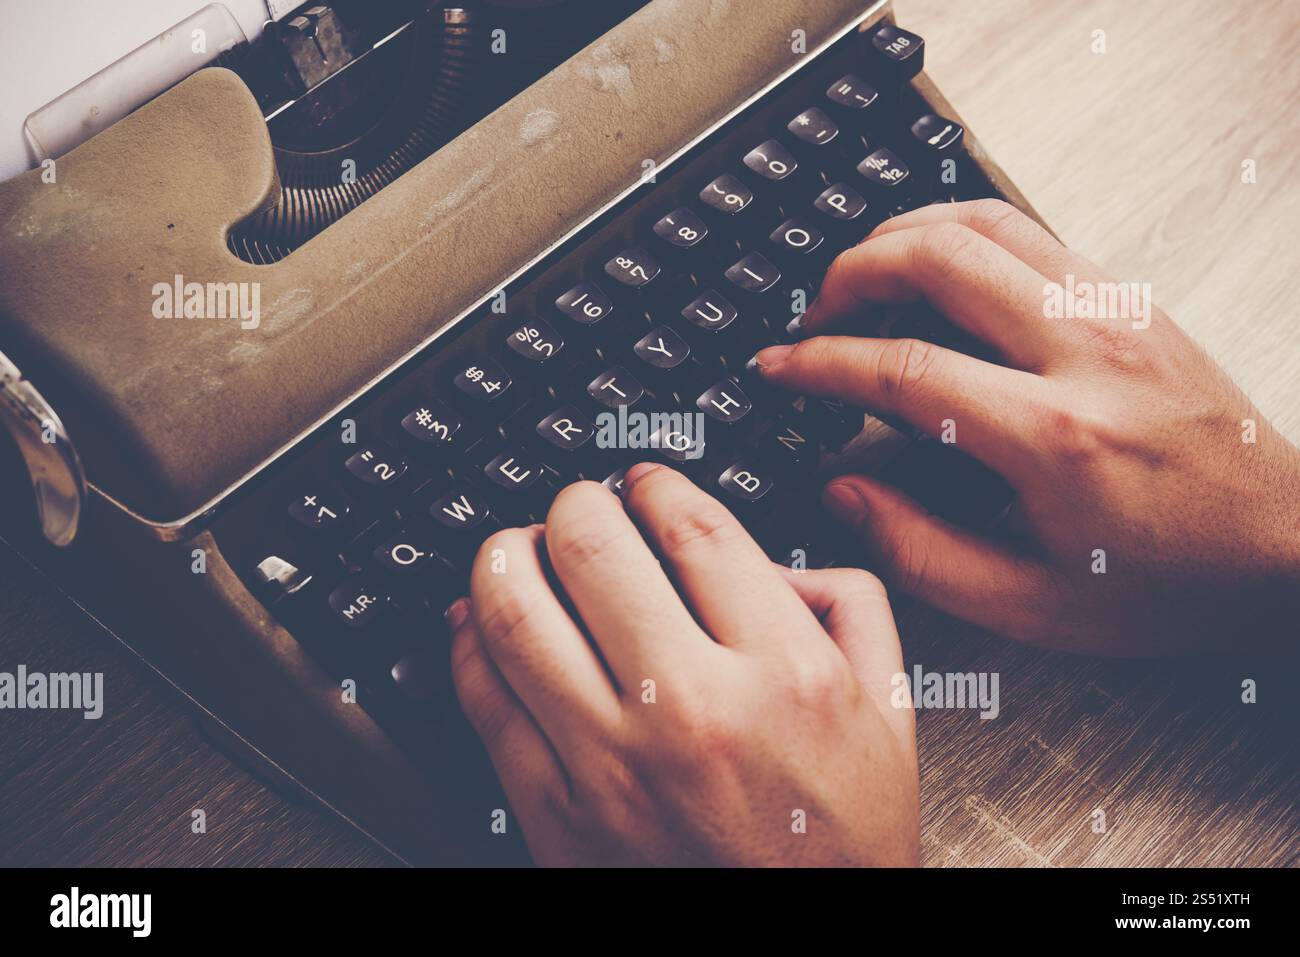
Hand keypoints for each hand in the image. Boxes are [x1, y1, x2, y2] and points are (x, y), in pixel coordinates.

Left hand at [447, 464, 916, 865]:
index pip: (695, 530)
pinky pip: (485, 701)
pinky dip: (467, 643)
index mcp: (785, 671)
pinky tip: (478, 623)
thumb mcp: (891, 714)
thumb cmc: (840, 844)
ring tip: (515, 548)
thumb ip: (852, 605)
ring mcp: (614, 765)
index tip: (643, 482)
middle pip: (592, 549)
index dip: (656, 483)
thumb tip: (772, 553)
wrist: (800, 949)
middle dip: (574, 503)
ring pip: (516, 615)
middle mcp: (692, 710)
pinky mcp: (557, 815)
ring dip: (503, 557)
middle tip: (577, 505)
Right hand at [751, 200, 1299, 655]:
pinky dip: (959, 235)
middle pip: (936, 257)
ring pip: (981, 220)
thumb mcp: (1028, 602)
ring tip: (861, 282)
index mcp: (1054, 436)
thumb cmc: (1167, 580)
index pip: (903, 366)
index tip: (780, 366)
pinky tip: (933, 272)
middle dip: (849, 274)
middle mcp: (1085, 352)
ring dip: (900, 237)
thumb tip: (843, 488)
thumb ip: (918, 549)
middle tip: (815, 316)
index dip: (820, 361)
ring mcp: (1114, 310)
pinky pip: (1027, 231)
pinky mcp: (1129, 298)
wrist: (1281, 548)